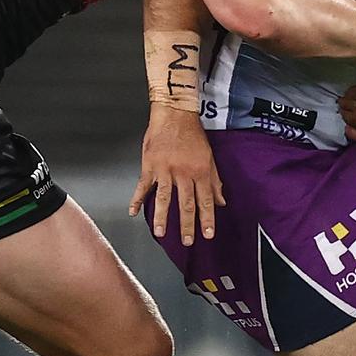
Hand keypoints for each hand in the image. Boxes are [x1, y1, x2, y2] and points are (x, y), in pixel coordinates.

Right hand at [130, 104, 225, 245]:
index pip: (206, 200)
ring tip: (160, 234)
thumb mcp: (209, 156)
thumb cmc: (193, 134)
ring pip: (164, 198)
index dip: (207, 218)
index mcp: (200, 171)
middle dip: (187, 225)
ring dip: (162, 217)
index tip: (208, 234)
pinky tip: (133, 212)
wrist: (175, 114)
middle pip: (185, 203)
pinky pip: (142, 186)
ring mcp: (165, 170)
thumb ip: (215, 180)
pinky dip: (137, 199)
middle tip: (187, 241)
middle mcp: (183, 173)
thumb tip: (221, 201)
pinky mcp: (150, 165)